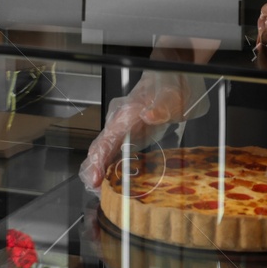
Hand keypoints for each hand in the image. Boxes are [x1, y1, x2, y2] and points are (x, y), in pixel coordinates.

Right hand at [79, 72, 206, 190]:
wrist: (172, 76)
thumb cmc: (170, 85)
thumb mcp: (171, 96)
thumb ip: (160, 107)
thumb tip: (149, 115)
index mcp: (125, 114)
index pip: (106, 141)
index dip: (98, 161)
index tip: (94, 178)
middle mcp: (118, 122)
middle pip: (99, 148)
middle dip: (94, 170)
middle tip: (96, 191)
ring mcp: (121, 128)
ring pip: (104, 151)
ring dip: (100, 170)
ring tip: (101, 191)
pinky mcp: (128, 134)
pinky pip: (114, 151)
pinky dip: (109, 166)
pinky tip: (111, 179)